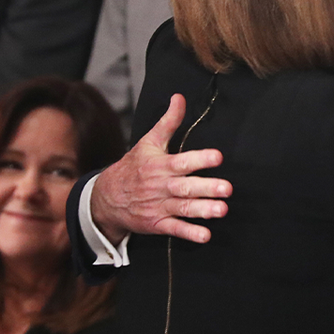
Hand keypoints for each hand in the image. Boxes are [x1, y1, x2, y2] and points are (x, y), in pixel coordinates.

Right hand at [91, 94, 231, 244]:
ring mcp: (159, 206)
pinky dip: (189, 233)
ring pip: (183, 208)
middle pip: (186, 187)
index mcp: (160, 165)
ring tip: (222, 210)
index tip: (218, 157)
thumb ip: (168, 122)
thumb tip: (179, 97)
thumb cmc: (133, 166)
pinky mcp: (157, 224)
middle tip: (227, 188)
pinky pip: (174, 229)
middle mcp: (161, 186)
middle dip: (207, 188)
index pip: (182, 161)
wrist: (106, 198)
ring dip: (203, 210)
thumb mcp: (149, 142)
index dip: (200, 159)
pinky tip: (205, 236)